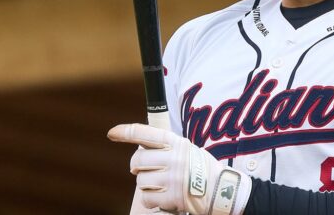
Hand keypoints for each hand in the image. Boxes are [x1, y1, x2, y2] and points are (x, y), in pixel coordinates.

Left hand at [108, 123, 251, 214]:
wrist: (222, 190)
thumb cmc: (202, 169)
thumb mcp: (186, 149)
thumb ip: (166, 147)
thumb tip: (140, 148)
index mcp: (176, 143)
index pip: (145, 134)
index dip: (125, 132)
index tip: (112, 133)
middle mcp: (173, 158)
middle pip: (137, 161)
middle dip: (137, 167)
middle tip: (143, 171)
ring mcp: (172, 178)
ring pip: (141, 181)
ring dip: (147, 186)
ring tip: (161, 186)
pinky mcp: (173, 197)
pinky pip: (148, 199)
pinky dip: (152, 200)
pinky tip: (163, 198)